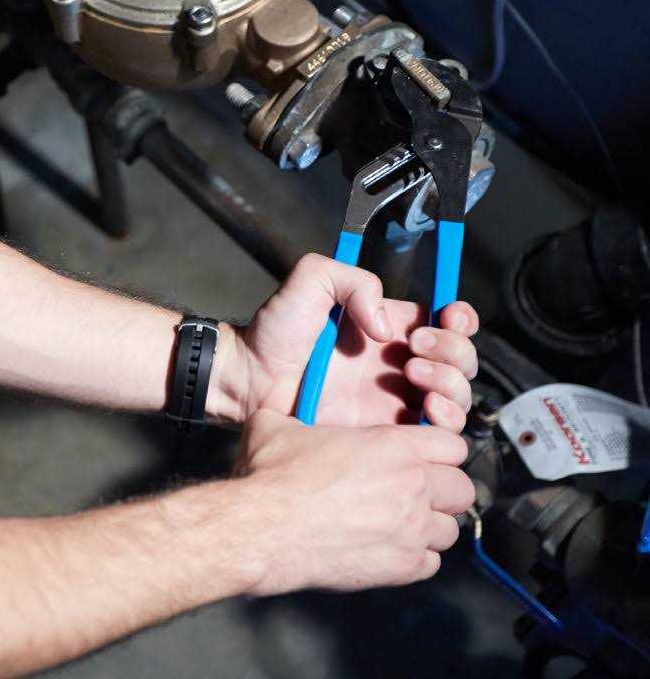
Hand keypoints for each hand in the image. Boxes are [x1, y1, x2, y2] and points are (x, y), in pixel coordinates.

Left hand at [229, 253, 478, 430]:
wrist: (251, 380)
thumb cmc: (275, 332)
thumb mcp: (312, 279)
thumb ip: (355, 280)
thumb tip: (388, 327)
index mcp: (389, 326)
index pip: (446, 321)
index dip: (460, 319)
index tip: (449, 317)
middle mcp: (399, 362)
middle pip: (461, 359)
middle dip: (453, 351)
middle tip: (414, 349)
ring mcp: (397, 399)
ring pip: (458, 395)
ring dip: (451, 383)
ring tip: (413, 376)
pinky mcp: (389, 433)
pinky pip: (438, 433)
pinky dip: (446, 420)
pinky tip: (424, 410)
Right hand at [232, 410, 473, 594]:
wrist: (264, 528)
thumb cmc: (272, 476)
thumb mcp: (278, 425)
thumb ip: (293, 414)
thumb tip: (278, 409)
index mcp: (392, 444)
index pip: (452, 443)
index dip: (438, 448)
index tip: (422, 455)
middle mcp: (412, 485)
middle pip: (463, 487)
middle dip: (444, 488)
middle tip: (417, 489)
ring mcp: (411, 530)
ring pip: (451, 528)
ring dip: (430, 524)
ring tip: (403, 522)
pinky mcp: (401, 567)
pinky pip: (431, 563)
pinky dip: (415, 557)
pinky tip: (388, 547)